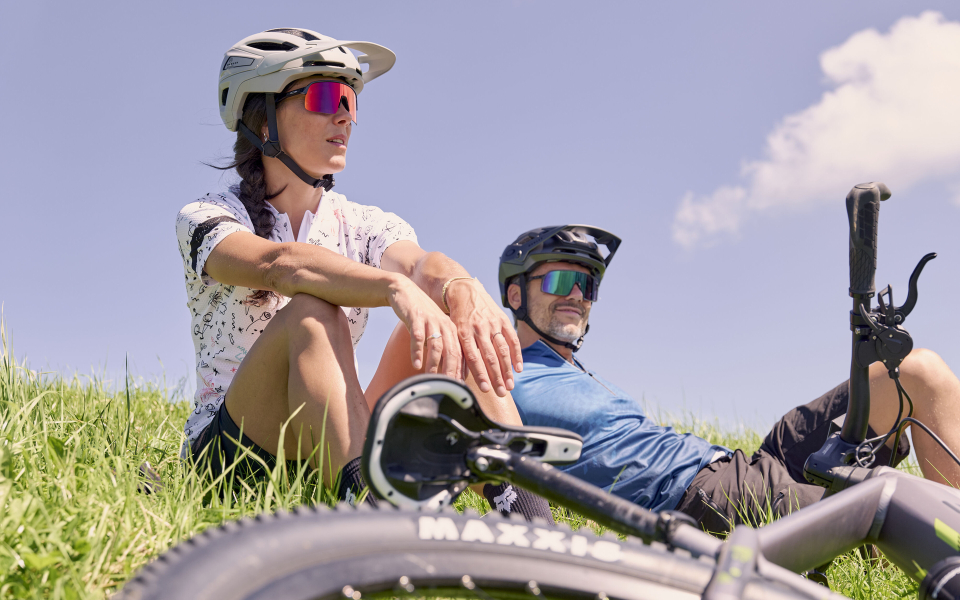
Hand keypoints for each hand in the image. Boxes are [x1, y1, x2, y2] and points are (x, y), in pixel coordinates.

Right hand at [387, 277, 461, 377]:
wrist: (405, 291)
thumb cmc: (421, 316)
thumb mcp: (435, 330)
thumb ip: (441, 348)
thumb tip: (447, 373)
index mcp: (452, 330)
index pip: (461, 353)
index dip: (461, 371)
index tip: (460, 388)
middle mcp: (444, 325)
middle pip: (452, 351)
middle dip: (452, 370)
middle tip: (450, 387)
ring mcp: (431, 321)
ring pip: (436, 345)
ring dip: (434, 364)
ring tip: (431, 379)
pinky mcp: (416, 317)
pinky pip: (418, 336)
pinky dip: (418, 351)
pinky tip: (416, 364)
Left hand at [445, 279, 522, 396]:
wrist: (464, 291)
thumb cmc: (456, 317)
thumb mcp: (452, 333)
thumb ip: (458, 353)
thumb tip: (459, 378)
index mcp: (464, 333)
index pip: (473, 358)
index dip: (480, 375)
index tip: (486, 390)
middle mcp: (479, 329)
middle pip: (490, 357)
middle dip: (497, 377)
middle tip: (501, 393)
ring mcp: (492, 324)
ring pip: (502, 350)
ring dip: (507, 370)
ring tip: (510, 386)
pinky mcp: (502, 320)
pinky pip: (512, 339)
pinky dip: (516, 354)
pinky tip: (518, 368)